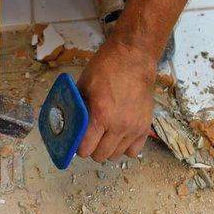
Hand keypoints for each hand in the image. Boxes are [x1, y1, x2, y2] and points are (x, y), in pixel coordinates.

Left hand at [76, 37, 155, 161]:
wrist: (134, 57)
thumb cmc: (106, 68)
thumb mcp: (83, 86)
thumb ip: (76, 110)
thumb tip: (68, 127)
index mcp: (101, 115)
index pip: (85, 149)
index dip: (78, 146)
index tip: (77, 139)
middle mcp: (119, 125)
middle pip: (100, 155)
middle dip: (91, 148)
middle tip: (90, 136)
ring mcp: (134, 127)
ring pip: (116, 155)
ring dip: (107, 148)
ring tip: (105, 135)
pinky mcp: (145, 126)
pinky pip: (134, 150)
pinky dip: (125, 147)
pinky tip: (119, 135)